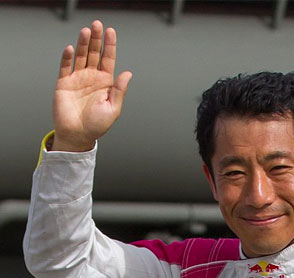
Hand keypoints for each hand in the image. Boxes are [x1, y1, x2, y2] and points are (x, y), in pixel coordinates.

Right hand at [52, 19, 131, 151]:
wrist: (77, 136)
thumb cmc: (96, 126)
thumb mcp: (113, 109)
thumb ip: (119, 91)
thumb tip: (128, 73)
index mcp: (105, 83)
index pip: (108, 59)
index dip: (109, 45)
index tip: (111, 32)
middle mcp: (91, 77)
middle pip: (94, 53)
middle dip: (96, 39)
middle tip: (97, 25)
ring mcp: (77, 79)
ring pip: (81, 56)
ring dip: (83, 43)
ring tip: (86, 31)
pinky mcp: (64, 83)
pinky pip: (65, 67)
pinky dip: (68, 57)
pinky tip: (71, 48)